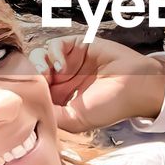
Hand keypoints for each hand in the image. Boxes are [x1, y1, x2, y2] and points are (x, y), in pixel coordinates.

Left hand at [28, 35, 164, 133]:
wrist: (135, 87)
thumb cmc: (109, 106)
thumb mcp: (75, 119)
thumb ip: (52, 116)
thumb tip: (29, 109)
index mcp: (61, 98)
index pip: (35, 90)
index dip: (29, 90)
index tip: (29, 95)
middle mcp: (63, 79)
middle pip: (34, 70)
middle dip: (31, 75)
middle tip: (36, 82)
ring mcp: (70, 61)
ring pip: (41, 56)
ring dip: (39, 63)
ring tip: (49, 74)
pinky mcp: (78, 45)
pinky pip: (55, 44)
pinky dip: (53, 53)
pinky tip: (62, 66)